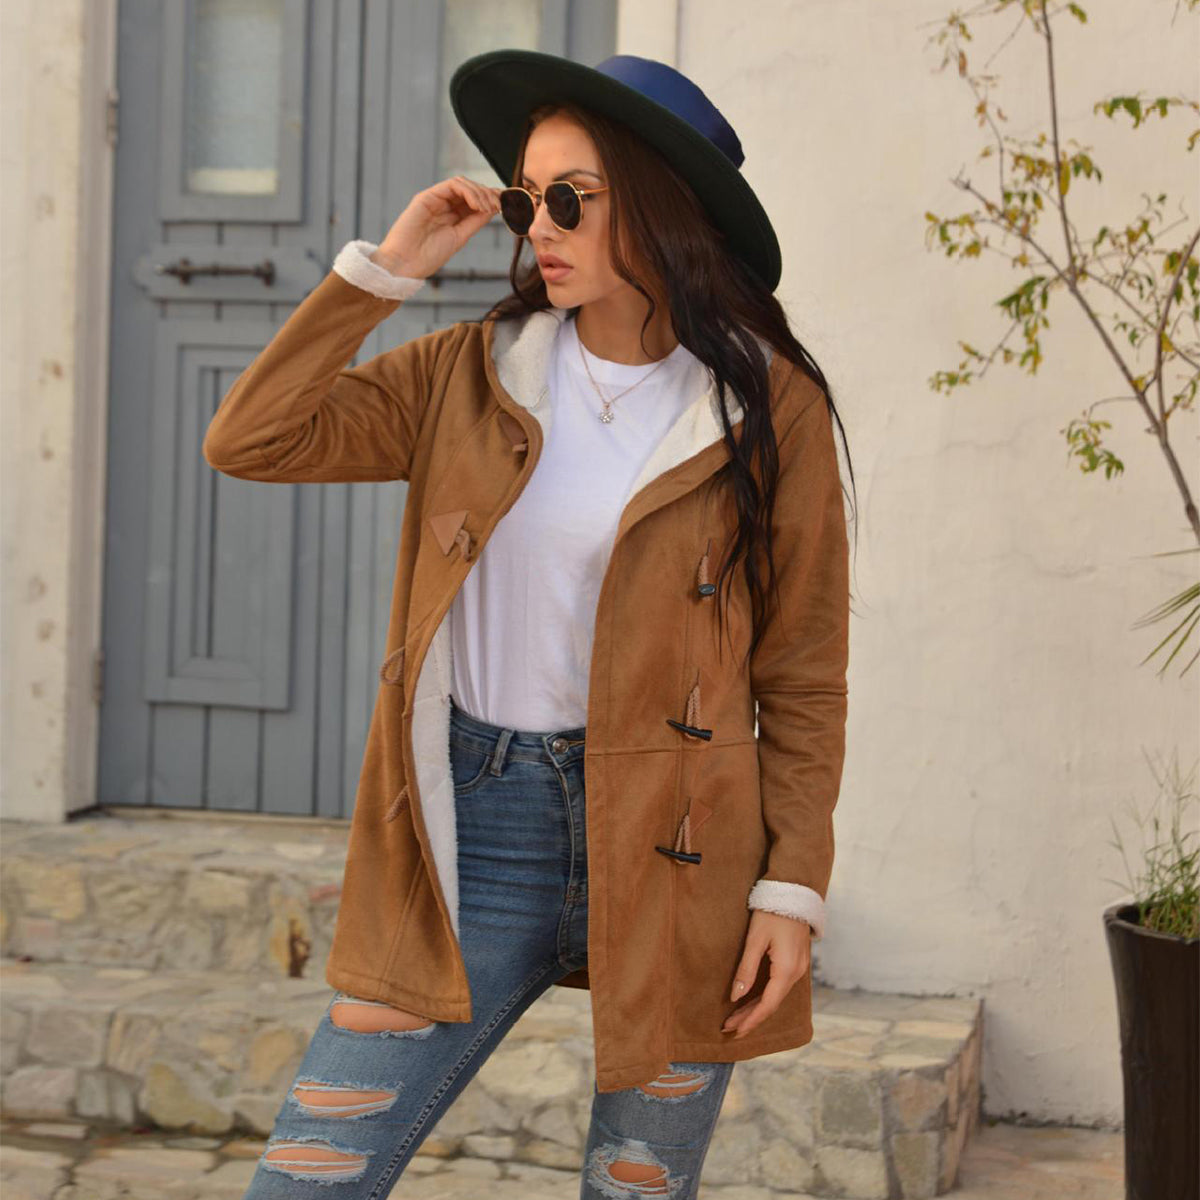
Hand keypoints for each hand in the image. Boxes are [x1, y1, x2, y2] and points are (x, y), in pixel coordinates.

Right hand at [372, 176, 502, 280]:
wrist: (405, 264)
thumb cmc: (429, 257)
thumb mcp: (460, 237)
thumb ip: (475, 222)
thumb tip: (494, 209)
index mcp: (452, 217)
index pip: (475, 201)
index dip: (491, 199)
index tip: (506, 205)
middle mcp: (444, 205)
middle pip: (471, 189)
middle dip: (489, 195)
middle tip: (500, 206)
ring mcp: (435, 199)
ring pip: (463, 184)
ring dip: (480, 193)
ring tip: (488, 207)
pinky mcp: (427, 196)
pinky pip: (452, 185)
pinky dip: (468, 191)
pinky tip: (477, 205)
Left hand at [721, 910, 810, 1037]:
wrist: (794, 891)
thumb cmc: (772, 913)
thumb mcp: (755, 939)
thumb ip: (746, 969)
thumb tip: (736, 996)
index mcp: (787, 970)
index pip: (767, 1005)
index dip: (750, 1020)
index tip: (734, 1031)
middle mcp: (796, 973)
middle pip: (772, 1004)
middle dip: (750, 1017)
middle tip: (729, 1027)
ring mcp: (798, 968)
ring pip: (776, 996)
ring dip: (756, 1008)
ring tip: (736, 1017)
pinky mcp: (796, 962)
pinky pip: (779, 986)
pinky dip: (765, 996)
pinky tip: (752, 1000)